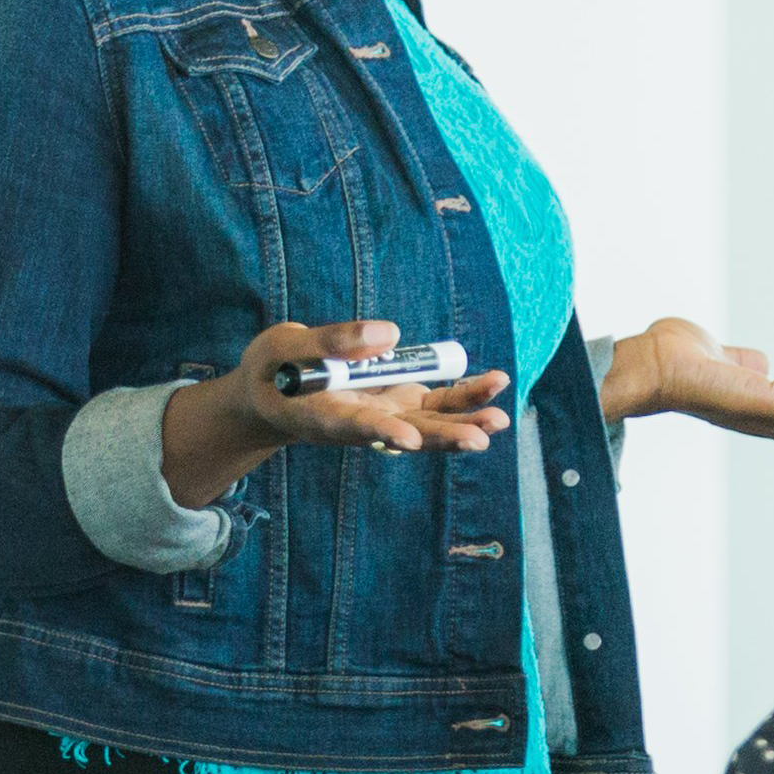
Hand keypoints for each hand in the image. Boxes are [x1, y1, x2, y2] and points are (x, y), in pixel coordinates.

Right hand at [163, 319, 513, 506]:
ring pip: (429, 422)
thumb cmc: (272, 370)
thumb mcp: (285, 347)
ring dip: (464, 420)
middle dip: (443, 437)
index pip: (353, 427)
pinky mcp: (399, 401)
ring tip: (500, 418)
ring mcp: (383, 415)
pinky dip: (464, 395)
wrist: (273, 392)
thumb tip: (391, 334)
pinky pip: (436, 402)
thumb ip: (332, 342)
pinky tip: (494, 385)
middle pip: (406, 435)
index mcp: (321, 417)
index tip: (407, 438)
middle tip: (478, 439)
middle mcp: (360, 424)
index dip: (381, 431)